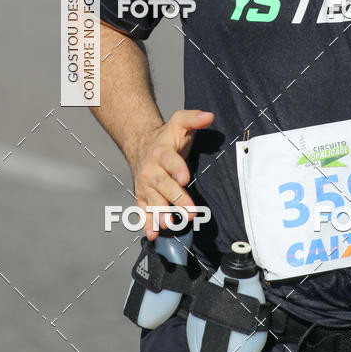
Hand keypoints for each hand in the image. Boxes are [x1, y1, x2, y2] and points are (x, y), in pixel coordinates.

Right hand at [131, 109, 213, 239]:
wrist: (141, 145)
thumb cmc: (167, 137)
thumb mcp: (180, 122)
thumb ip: (194, 118)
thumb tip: (209, 116)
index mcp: (161, 152)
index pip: (169, 160)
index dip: (176, 168)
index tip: (185, 178)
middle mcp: (150, 170)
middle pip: (163, 185)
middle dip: (176, 199)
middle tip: (191, 212)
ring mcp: (144, 185)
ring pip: (152, 201)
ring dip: (160, 214)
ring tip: (170, 225)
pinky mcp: (141, 196)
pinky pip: (142, 211)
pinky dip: (146, 223)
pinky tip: (152, 235)